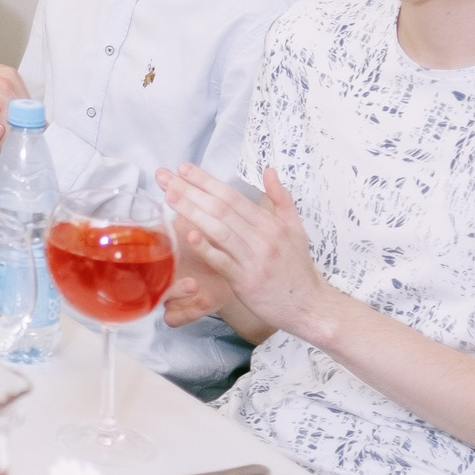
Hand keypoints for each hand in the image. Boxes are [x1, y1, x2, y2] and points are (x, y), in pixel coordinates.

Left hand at [155, 165, 334, 342]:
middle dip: (190, 190)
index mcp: (271, 224)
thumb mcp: (296, 228)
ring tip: (169, 198)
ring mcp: (254, 260)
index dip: (207, 181)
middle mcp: (262, 238)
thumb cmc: (297, 268)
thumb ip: (281, 199)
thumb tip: (270, 170)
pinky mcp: (246, 282)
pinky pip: (223, 262)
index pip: (233, 196)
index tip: (184, 168)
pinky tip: (188, 235)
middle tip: (166, 177)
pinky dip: (206, 248)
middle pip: (221, 209)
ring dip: (192, 212)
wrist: (308, 305)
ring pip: (219, 230)